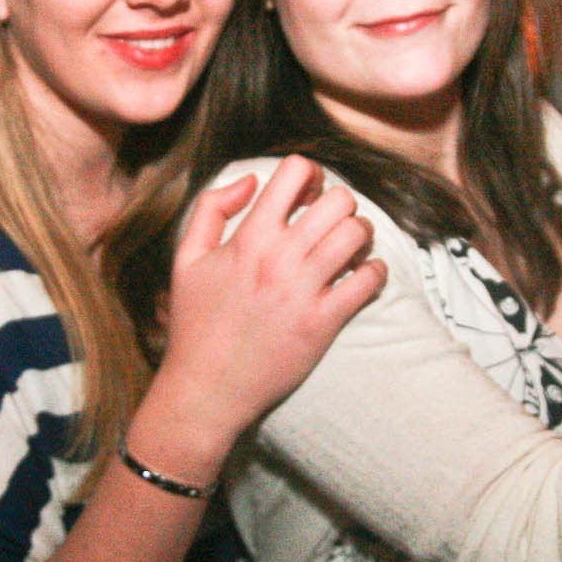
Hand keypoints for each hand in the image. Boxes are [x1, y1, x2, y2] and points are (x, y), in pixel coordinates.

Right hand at [149, 157, 386, 456]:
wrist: (206, 390)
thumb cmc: (196, 324)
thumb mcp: (187, 258)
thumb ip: (212, 208)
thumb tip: (251, 180)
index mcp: (248, 237)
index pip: (295, 171)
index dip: (308, 173)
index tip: (307, 192)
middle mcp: (279, 258)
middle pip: (339, 199)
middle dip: (340, 204)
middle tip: (331, 223)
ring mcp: (303, 291)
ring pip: (358, 234)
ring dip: (361, 235)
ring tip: (349, 249)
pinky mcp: (323, 324)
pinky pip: (369, 281)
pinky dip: (374, 273)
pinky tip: (361, 278)